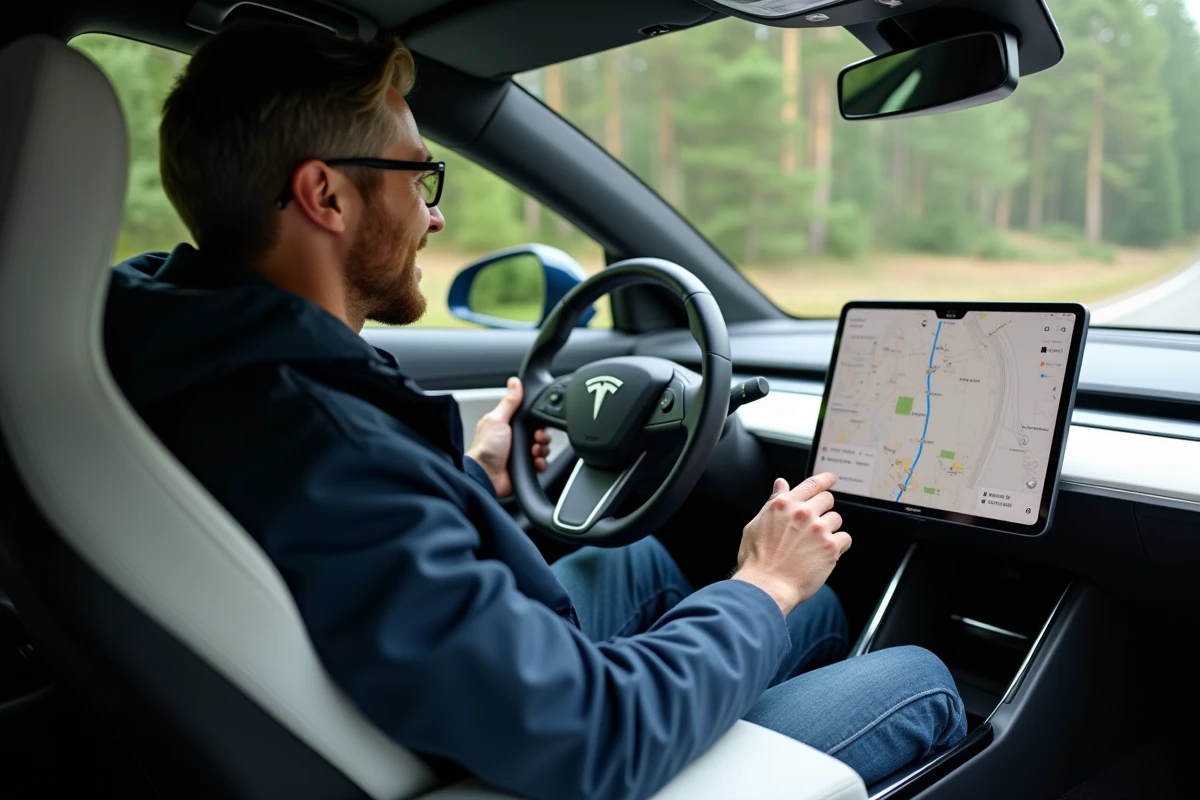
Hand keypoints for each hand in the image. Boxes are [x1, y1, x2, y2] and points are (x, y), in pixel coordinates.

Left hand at [466, 377, 551, 498]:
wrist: (485, 478)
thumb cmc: (485, 450)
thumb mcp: (497, 420)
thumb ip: (509, 402)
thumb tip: (514, 382)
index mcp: (506, 425)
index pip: (529, 417)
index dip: (536, 419)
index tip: (537, 422)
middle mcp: (513, 439)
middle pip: (539, 432)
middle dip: (542, 436)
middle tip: (536, 438)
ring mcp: (519, 453)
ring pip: (542, 447)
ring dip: (542, 449)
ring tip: (533, 452)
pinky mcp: (524, 467)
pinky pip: (541, 463)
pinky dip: (541, 462)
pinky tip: (535, 462)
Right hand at [732, 472, 850, 616]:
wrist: (766, 586)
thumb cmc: (757, 560)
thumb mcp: (755, 524)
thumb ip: (773, 502)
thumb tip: (781, 484)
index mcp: (784, 504)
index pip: (811, 484)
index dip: (824, 480)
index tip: (831, 479)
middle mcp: (803, 513)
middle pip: (827, 499)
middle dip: (824, 509)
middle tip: (816, 523)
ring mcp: (818, 529)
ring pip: (836, 519)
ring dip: (829, 528)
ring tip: (815, 543)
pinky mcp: (831, 547)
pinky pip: (845, 538)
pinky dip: (838, 545)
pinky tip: (825, 553)